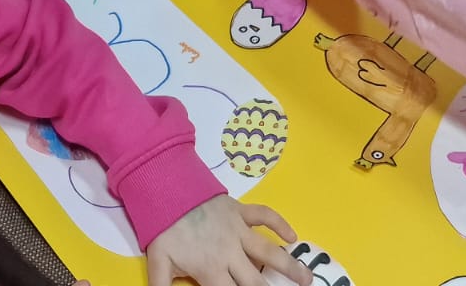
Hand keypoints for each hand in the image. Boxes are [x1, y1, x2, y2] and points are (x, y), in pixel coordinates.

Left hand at [145, 195, 311, 285]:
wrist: (167, 189)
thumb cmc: (164, 229)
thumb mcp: (159, 264)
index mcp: (211, 270)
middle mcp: (230, 253)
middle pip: (256, 281)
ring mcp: (238, 230)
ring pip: (269, 251)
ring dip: (289, 265)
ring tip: (307, 279)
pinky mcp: (241, 210)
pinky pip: (265, 215)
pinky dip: (280, 224)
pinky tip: (292, 236)